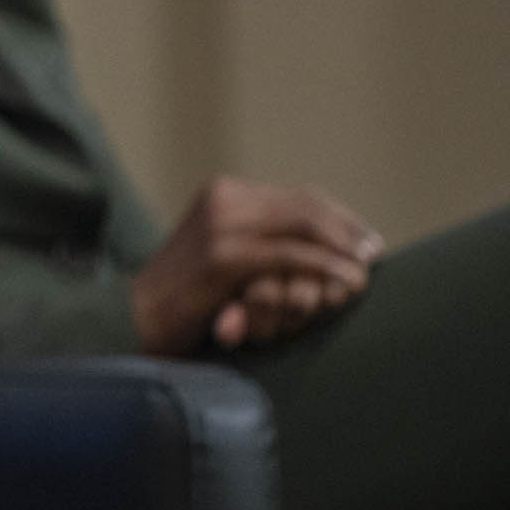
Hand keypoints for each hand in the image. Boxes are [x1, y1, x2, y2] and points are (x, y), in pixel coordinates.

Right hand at [130, 176, 382, 354]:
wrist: (134, 316)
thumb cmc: (183, 296)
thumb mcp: (222, 254)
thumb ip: (258, 240)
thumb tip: (314, 244)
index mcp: (223, 193)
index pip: (297, 196)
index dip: (338, 217)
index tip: (365, 239)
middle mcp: (223, 198)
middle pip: (305, 205)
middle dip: (346, 229)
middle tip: (374, 252)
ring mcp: (221, 224)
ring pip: (302, 225)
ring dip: (341, 248)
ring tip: (364, 269)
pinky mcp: (222, 256)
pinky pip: (288, 256)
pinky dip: (323, 266)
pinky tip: (344, 280)